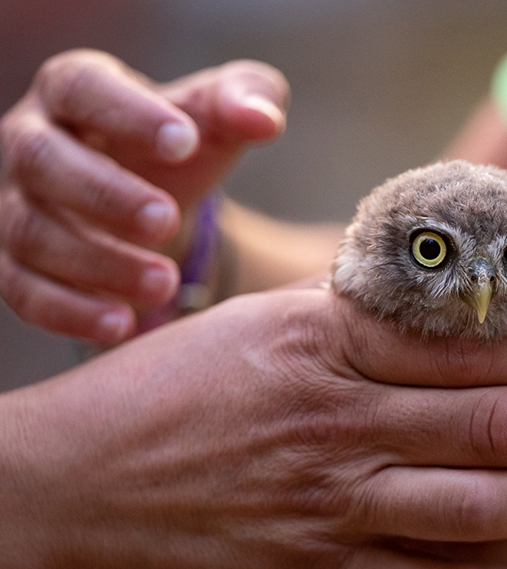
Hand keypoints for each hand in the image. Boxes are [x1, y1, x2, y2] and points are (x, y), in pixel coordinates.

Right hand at [0, 49, 287, 342]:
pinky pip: (25, 292)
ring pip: (33, 234)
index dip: (128, 114)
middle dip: (106, 196)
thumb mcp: (220, 117)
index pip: (82, 86)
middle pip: (42, 161)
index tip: (186, 142)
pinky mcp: (18, 265)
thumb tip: (264, 120)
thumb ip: (247, 99)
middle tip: (167, 221)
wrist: (158, 202)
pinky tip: (123, 326)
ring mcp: (19, 207)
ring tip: (164, 282)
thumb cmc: (185, 145)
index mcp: (76, 88)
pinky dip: (71, 313)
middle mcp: (32, 143)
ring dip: (98, 264)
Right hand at [0, 286, 506, 568]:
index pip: (461, 342)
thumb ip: (352, 320)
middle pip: (492, 422)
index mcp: (322, 345)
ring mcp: (331, 508)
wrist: (69, 486)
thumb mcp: (259, 325)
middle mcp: (337, 424)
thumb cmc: (168, 389)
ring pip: (483, 505)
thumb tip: (444, 317)